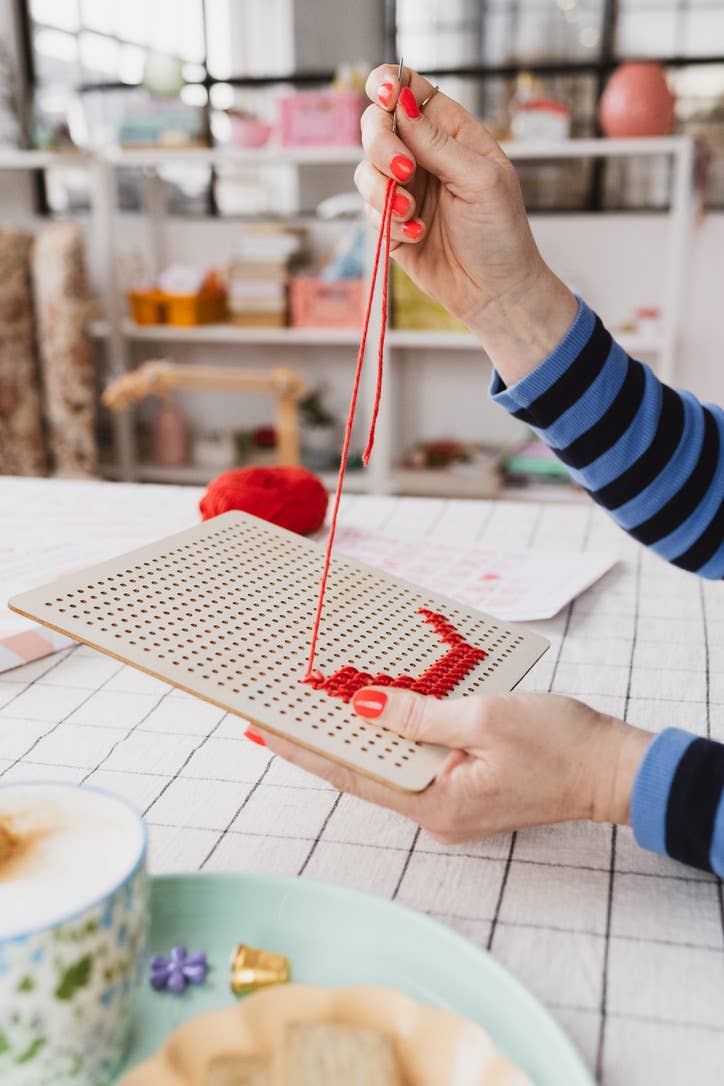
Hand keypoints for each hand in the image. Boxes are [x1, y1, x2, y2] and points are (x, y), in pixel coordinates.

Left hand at [250, 689, 652, 843]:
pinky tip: (375, 715)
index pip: (355, 772)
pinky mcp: (464, 789)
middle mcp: (437, 812)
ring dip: (355, 738)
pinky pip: (416, 762)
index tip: (265, 729)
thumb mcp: (486, 718)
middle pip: (366, 772)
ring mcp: (451, 804)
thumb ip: (422, 715)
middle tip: (275, 714)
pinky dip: (392, 737)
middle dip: (321, 742)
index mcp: (438, 803)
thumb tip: (365, 706)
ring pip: (389, 766)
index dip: (306, 749)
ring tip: (311, 711)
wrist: (610, 769)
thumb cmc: (559, 743)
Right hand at [356, 64, 578, 383]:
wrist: (494, 292)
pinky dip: (387, 222)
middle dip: (381, 146)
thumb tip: (401, 104)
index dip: (389, 84)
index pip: (409, 90)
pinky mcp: (391, 223)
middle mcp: (424, 155)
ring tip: (413, 216)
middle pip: (376, 125)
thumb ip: (438, 143)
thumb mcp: (480, 180)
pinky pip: (369, 210)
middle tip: (403, 172)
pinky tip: (417, 236)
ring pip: (365, 170)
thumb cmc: (501, 234)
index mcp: (451, 132)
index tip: (384, 96)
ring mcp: (405, 189)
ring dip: (383, 192)